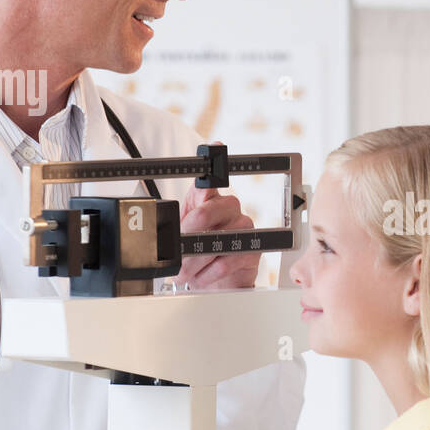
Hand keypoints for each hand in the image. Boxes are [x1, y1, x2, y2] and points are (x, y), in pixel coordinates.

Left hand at [168, 162, 258, 290]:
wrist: (216, 282)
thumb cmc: (198, 253)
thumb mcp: (182, 231)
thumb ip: (182, 213)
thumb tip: (191, 191)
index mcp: (210, 198)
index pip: (210, 178)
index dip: (213, 160)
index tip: (213, 148)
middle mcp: (229, 207)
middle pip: (206, 213)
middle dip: (185, 239)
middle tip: (176, 254)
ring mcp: (244, 227)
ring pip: (214, 241)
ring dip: (193, 263)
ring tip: (184, 273)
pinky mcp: (252, 250)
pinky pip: (224, 261)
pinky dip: (207, 274)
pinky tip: (201, 277)